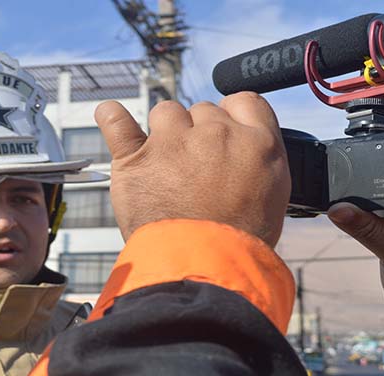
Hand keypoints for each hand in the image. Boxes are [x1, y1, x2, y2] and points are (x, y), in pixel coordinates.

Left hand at [94, 93, 290, 245]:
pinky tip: (110, 115)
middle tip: (195, 173)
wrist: (203, 268)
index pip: (242, 102)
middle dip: (198, 135)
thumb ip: (256, 156)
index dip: (230, 117)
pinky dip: (110, 117)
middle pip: (202, 110)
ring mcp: (172, 143)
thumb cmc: (238, 240)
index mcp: (257, 142)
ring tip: (165, 166)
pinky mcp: (135, 159)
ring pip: (166, 113)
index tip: (222, 136)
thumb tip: (241, 139)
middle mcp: (216, 134)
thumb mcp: (273, 192)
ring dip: (164, 132)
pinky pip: (116, 120)